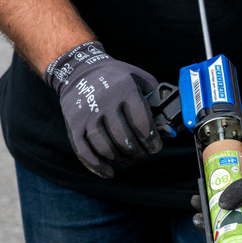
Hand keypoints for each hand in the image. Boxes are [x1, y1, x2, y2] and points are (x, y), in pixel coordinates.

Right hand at [43, 41, 161, 177]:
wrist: (80, 69)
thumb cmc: (117, 78)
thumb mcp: (140, 79)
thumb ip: (156, 100)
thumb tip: (168, 127)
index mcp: (124, 89)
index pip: (142, 123)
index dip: (152, 141)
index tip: (155, 147)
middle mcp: (104, 101)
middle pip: (124, 139)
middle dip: (138, 152)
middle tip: (142, 153)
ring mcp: (86, 114)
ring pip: (105, 148)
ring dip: (120, 159)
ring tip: (128, 158)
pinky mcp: (73, 124)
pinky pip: (84, 151)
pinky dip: (97, 166)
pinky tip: (109, 172)